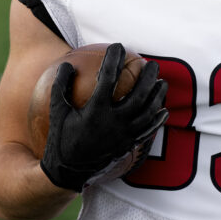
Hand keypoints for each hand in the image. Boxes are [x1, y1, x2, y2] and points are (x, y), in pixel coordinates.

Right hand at [40, 43, 167, 190]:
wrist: (68, 173)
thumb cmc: (60, 139)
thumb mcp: (57, 112)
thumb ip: (60, 87)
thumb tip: (67, 64)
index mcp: (95, 111)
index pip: (108, 78)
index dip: (114, 60)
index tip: (118, 47)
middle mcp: (114, 122)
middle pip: (138, 94)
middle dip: (147, 76)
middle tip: (150, 63)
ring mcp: (124, 135)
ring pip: (147, 111)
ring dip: (157, 95)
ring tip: (162, 82)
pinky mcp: (128, 146)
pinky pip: (148, 131)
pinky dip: (157, 120)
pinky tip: (163, 110)